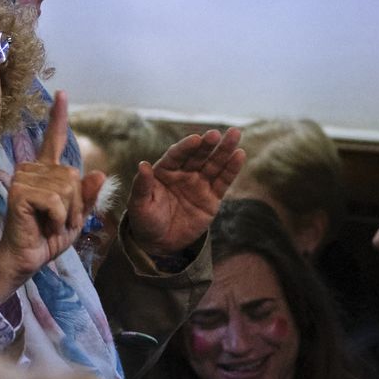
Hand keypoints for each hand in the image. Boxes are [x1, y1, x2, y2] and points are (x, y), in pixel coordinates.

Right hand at [0, 91, 105, 300]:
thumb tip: (99, 173)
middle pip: (73, 176)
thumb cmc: (47, 237)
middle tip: (60, 221)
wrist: (26, 258)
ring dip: (66, 213)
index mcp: (46, 172)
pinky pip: (55, 200)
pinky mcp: (19, 191)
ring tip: (51, 224)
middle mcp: (32, 169)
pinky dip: (58, 218)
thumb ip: (88, 196)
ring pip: (66, 188)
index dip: (58, 117)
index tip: (62, 94)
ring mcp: (23, 178)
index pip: (55, 140)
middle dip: (76, 204)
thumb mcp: (77, 217)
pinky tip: (45, 225)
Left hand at [125, 126, 244, 256]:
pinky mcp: (212, 198)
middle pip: (198, 155)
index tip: (196, 139)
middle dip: (208, 144)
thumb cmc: (145, 221)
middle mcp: (183, 173)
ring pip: (214, 164)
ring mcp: (199, 184)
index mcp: (164, 170)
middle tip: (216, 134)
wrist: (160, 243)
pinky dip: (231, 169)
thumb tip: (143, 165)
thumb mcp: (139, 205)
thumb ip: (142, 186)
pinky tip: (239, 155)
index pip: (176, 155)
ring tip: (235, 134)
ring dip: (224, 150)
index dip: (186, 147)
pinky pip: (223, 181)